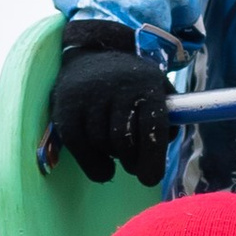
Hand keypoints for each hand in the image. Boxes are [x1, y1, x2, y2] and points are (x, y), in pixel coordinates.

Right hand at [48, 18, 173, 187]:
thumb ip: (168, 119)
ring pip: (102, 145)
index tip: (150, 179)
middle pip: (125, 142)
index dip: (153, 157)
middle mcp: (116, 87)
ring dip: (112, 158)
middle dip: (132, 162)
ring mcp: (88, 97)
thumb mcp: (157, 90)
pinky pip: (79, 148)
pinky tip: (101, 162)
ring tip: (115, 149)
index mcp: (145, 83)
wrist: (91, 56)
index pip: (152, 125)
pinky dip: (92, 164)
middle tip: (135, 165)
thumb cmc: (131, 84)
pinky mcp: (67, 108)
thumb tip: (161, 151)